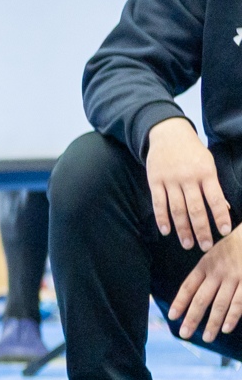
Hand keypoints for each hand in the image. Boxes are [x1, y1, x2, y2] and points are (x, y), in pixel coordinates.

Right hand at [147, 115, 232, 250]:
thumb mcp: (208, 164)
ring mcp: (170, 180)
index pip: (215, 199)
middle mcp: (188, 178)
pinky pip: (158, 202)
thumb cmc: (193, 151)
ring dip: (182, 229)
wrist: (168, 133)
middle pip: (195, 208)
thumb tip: (224, 208)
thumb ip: (214, 186)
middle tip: (205, 246)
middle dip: (201, 230)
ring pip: (177, 209)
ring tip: (187, 244)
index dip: (220, 216)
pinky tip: (166, 230)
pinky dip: (161, 218)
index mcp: (206, 173)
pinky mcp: (154, 180)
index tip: (224, 232)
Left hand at [170, 227, 241, 342]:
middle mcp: (217, 272)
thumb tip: (193, 293)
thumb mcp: (215, 254)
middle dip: (192, 317)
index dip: (179, 302)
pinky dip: (232, 316)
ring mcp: (234, 277)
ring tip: (206, 338)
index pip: (188, 287)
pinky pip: (239, 301)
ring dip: (212, 322)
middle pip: (201, 298)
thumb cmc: (235, 246)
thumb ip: (206, 272)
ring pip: (219, 304)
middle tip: (184, 334)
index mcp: (205, 265)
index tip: (172, 316)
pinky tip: (226, 328)